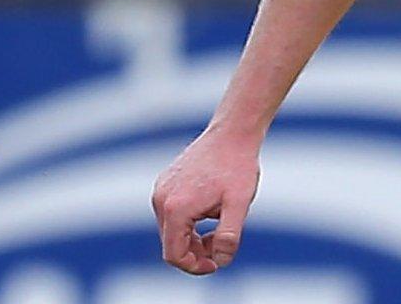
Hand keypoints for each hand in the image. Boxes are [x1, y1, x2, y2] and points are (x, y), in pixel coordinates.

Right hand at [152, 126, 261, 274]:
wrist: (233, 132)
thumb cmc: (237, 166)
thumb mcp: (239, 205)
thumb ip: (229, 237)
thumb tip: (220, 261)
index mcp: (176, 208)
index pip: (174, 254)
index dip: (194, 266)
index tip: (216, 263)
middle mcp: (161, 199)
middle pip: (171, 243)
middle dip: (196, 252)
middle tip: (222, 246)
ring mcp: (161, 189)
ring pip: (172, 229)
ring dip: (193, 237)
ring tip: (220, 226)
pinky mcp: (165, 183)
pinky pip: (173, 213)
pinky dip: (189, 222)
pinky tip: (212, 211)